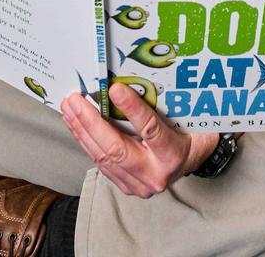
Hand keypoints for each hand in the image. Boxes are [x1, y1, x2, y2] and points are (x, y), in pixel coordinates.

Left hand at [61, 84, 218, 197]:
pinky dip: (87, 141)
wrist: (194, 158)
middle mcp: (155, 174)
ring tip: (69, 109)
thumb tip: (129, 78)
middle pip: (117, 149)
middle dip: (91, 122)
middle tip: (75, 100)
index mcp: (173, 154)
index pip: (150, 130)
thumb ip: (160, 103)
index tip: (114, 89)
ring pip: (103, 158)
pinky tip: (76, 125)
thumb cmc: (190, 131)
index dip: (132, 109)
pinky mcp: (126, 186)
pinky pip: (101, 163)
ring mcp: (139, 184)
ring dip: (82, 131)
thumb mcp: (182, 115)